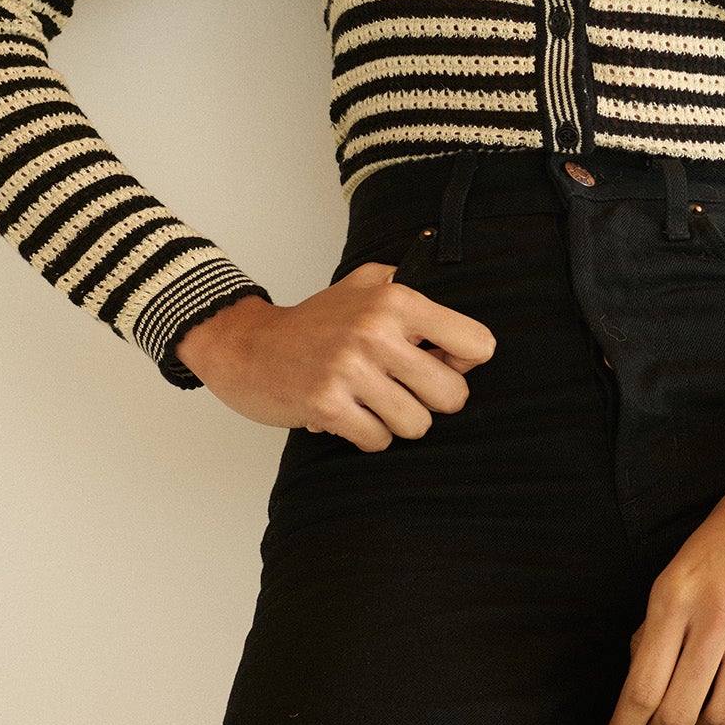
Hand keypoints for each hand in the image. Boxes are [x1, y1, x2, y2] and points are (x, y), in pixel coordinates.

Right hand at [174, 263, 495, 449]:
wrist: (247, 345)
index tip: (440, 361)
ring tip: (373, 400)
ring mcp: (350, 370)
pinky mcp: (327, 405)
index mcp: (396, 299)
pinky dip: (369, 435)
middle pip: (452, 394)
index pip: (477, 344)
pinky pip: (379, 441)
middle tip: (405, 389)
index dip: (464, 361)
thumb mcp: (367, 283)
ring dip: (398, 420)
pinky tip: (351, 414)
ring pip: (418, 424)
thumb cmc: (315, 320)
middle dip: (433, 400)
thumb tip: (461, 330)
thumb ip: (415, 291)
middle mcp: (377, 332)